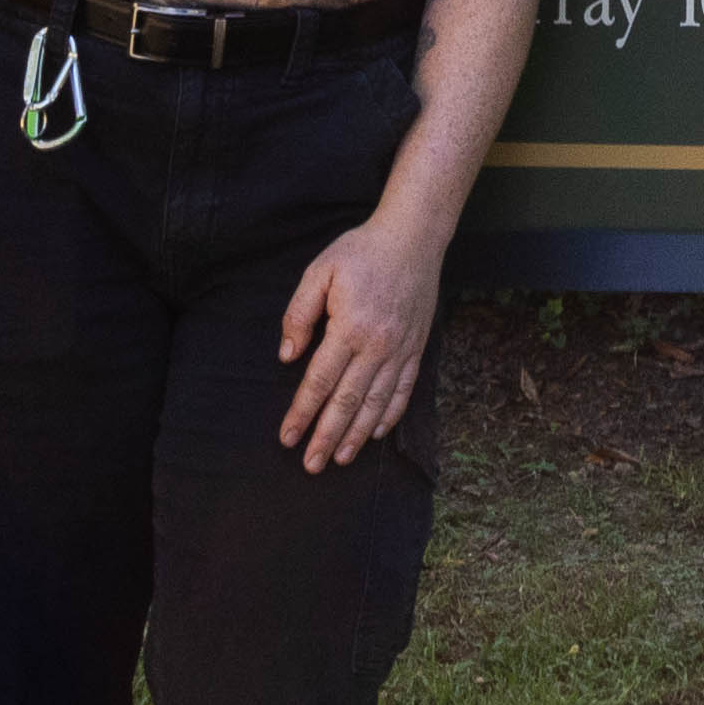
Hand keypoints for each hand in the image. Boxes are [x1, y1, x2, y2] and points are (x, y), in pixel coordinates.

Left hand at [274, 204, 451, 470]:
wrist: (413, 239)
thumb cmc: (361, 252)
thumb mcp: (320, 272)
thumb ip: (300, 313)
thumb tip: (287, 355)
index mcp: (349, 328)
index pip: (319, 382)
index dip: (302, 413)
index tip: (287, 438)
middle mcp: (377, 346)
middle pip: (347, 402)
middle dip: (327, 437)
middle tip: (311, 465)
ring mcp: (400, 350)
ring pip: (376, 404)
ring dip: (357, 435)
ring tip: (340, 458)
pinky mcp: (416, 348)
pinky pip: (403, 390)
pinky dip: (390, 415)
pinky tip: (377, 433)